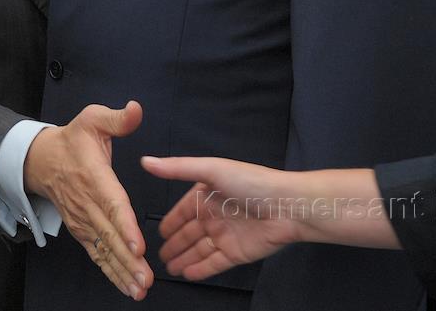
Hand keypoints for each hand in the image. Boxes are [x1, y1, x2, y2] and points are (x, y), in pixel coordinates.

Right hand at [25, 101, 151, 300]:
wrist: (42, 160)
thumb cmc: (72, 140)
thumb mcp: (92, 118)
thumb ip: (117, 118)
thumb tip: (136, 109)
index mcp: (95, 177)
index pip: (112, 204)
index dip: (125, 226)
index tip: (137, 244)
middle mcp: (89, 203)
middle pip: (110, 235)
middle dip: (128, 259)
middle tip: (146, 278)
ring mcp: (84, 220)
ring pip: (104, 249)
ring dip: (122, 271)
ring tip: (139, 288)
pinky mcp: (82, 231)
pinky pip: (97, 254)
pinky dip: (111, 272)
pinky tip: (127, 287)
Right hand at [141, 156, 301, 281]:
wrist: (287, 207)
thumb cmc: (253, 183)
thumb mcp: (211, 169)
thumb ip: (177, 168)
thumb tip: (148, 161)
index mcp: (208, 194)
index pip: (183, 210)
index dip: (171, 221)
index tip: (159, 231)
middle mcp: (216, 215)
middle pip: (189, 233)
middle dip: (175, 244)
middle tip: (159, 255)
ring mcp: (226, 235)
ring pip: (199, 250)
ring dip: (184, 259)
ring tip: (169, 269)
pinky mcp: (237, 253)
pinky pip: (214, 263)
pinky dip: (200, 269)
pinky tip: (188, 274)